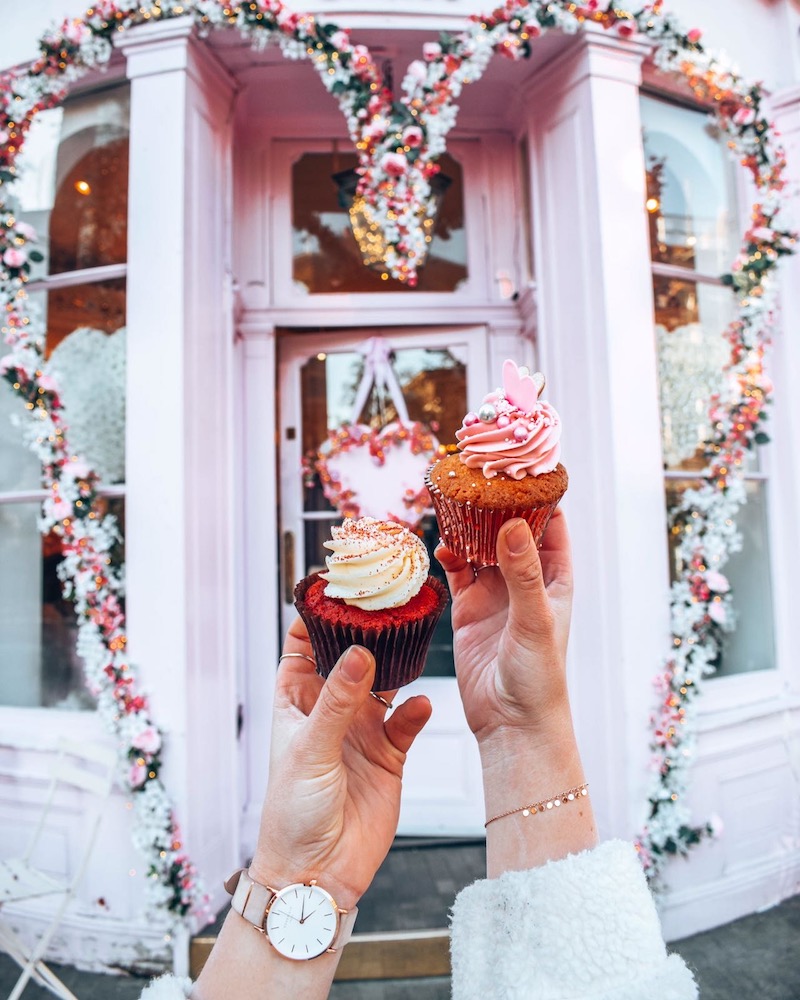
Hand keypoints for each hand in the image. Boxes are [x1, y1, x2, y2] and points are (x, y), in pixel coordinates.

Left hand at [249, 619, 431, 910]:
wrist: (318, 874)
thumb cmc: (293, 814)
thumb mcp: (310, 750)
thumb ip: (337, 702)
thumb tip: (356, 653)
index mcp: (296, 704)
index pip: (300, 648)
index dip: (313, 618)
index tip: (333, 588)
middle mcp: (329, 712)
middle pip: (348, 658)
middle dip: (365, 633)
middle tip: (387, 602)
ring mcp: (360, 732)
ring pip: (383, 684)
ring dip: (396, 665)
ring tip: (414, 638)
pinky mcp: (389, 756)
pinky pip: (407, 724)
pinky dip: (417, 712)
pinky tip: (421, 705)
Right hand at [437, 510, 595, 872]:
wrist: (511, 725)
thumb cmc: (539, 678)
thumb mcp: (535, 620)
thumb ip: (523, 573)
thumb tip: (512, 523)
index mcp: (555, 579)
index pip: (551, 525)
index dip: (538, 496)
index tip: (520, 467)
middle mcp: (526, 582)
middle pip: (509, 530)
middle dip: (494, 504)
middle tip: (475, 475)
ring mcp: (496, 595)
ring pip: (480, 548)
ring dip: (467, 528)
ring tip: (451, 502)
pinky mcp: (468, 611)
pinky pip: (457, 573)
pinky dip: (448, 557)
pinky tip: (439, 545)